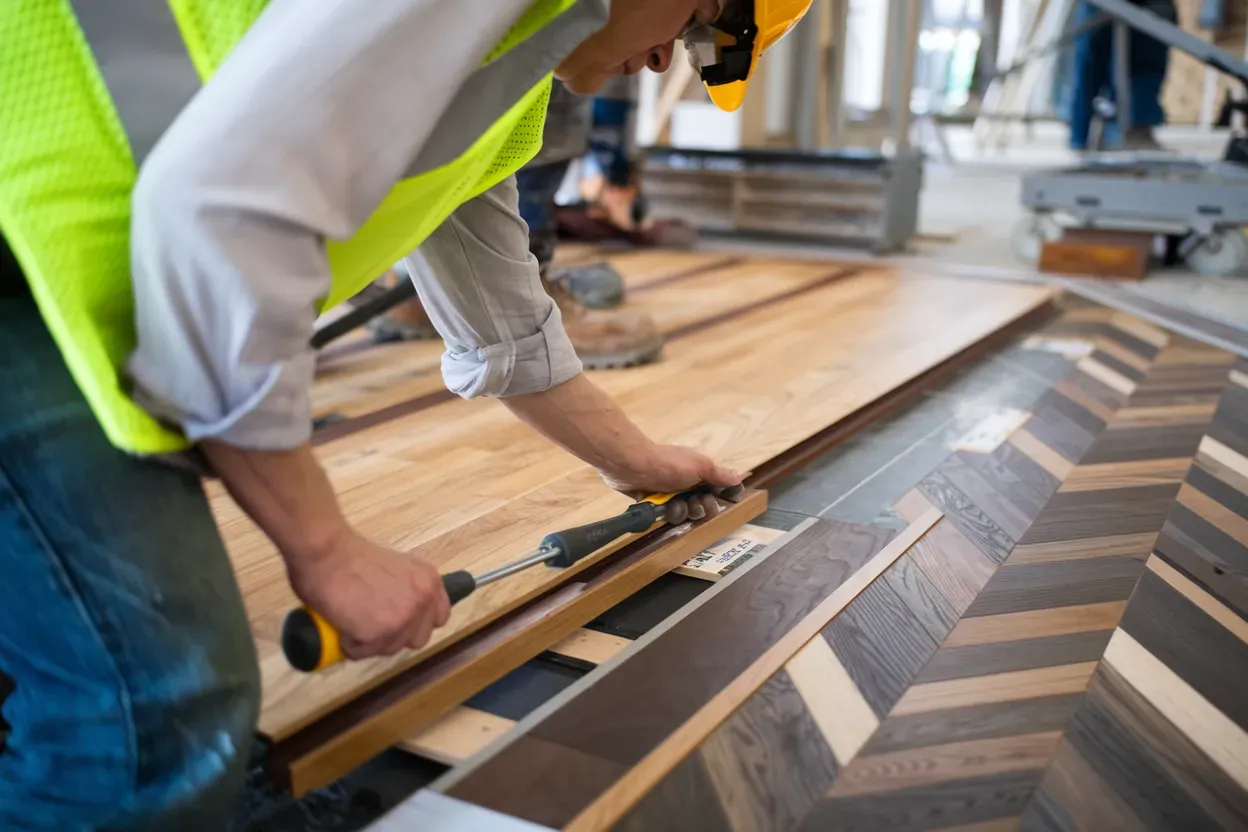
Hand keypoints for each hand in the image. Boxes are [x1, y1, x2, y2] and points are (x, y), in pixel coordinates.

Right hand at [286, 527, 450, 660]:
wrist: (326, 553)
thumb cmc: (351, 556)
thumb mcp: (397, 567)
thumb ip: (408, 588)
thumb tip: (401, 610)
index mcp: (430, 581)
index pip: (439, 617)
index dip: (418, 622)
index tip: (400, 620)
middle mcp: (423, 600)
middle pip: (417, 639)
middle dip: (395, 635)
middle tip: (371, 622)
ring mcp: (403, 619)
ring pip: (389, 649)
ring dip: (370, 641)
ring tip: (352, 619)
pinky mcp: (379, 634)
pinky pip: (363, 652)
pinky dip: (349, 644)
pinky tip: (342, 624)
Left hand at [599, 444, 746, 523]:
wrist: (633, 466)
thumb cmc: (669, 464)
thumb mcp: (699, 465)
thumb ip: (718, 474)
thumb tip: (739, 476)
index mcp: (700, 473)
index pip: (720, 489)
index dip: (723, 497)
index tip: (726, 500)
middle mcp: (688, 484)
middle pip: (705, 506)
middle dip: (703, 507)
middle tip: (695, 501)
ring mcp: (673, 494)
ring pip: (688, 513)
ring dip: (684, 511)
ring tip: (675, 503)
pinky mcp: (658, 504)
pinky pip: (670, 516)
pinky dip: (668, 513)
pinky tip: (663, 507)